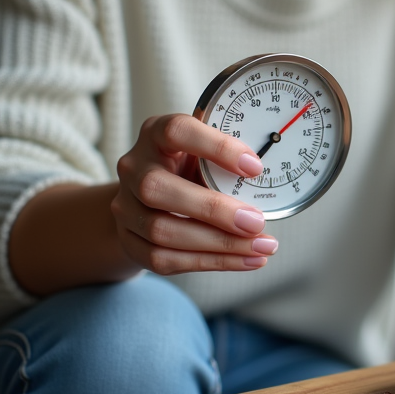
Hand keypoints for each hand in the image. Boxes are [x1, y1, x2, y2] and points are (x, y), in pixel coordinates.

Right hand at [110, 114, 279, 274]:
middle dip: (214, 210)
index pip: (177, 131)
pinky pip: (165, 259)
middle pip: (158, 189)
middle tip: (257, 221)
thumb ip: (223, 159)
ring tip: (262, 246)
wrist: (143, 201)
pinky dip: (212, 262)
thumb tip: (269, 176)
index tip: (255, 167)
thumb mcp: (200, 152)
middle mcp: (133, 169)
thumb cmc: (183, 169)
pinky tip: (247, 260)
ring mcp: (125, 207)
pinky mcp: (129, 242)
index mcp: (155, 134)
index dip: (216, 147)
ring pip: (162, 231)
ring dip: (219, 244)